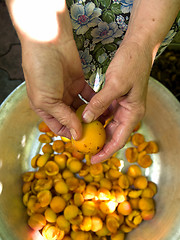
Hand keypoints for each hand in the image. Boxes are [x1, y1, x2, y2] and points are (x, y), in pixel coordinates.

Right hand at [21, 39, 93, 139]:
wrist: (49, 42)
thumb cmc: (41, 71)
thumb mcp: (47, 99)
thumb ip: (63, 117)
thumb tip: (76, 134)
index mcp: (46, 107)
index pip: (59, 127)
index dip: (70, 134)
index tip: (84, 140)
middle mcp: (57, 101)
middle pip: (72, 119)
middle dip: (83, 125)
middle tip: (97, 132)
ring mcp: (69, 91)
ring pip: (82, 108)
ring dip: (91, 114)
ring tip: (103, 122)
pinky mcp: (79, 82)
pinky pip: (89, 95)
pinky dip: (96, 102)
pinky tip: (104, 108)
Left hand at [82, 40, 152, 162]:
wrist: (138, 47)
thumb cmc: (131, 64)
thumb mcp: (115, 85)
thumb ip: (100, 103)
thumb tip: (85, 118)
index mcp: (133, 113)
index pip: (119, 140)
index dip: (106, 152)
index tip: (93, 160)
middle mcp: (129, 113)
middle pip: (113, 135)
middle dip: (99, 143)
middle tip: (83, 149)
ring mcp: (123, 106)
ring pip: (107, 124)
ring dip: (96, 130)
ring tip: (82, 136)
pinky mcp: (117, 99)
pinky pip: (105, 113)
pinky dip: (95, 116)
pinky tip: (84, 118)